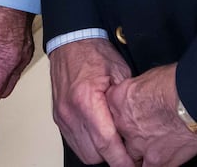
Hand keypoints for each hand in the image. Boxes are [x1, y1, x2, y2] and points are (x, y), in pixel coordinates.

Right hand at [49, 38, 133, 166]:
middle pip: (94, 154)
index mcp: (86, 100)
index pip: (106, 143)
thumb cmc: (93, 53)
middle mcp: (70, 113)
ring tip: (115, 142)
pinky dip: (88, 144)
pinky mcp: (59, 119)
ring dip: (99, 152)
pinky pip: (74, 143)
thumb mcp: (120, 71)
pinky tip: (100, 135)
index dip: (122, 160)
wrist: (70, 42)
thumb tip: (138, 124)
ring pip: (83, 152)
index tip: (134, 166)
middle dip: (112, 157)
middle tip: (129, 151)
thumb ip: (126, 101)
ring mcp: (62, 117)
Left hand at [106, 64, 196, 166]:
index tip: (129, 116)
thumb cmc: (177, 82)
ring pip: (130, 157)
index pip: (110, 112)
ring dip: (139, 154)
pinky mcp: (156, 160)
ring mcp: (138, 145)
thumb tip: (142, 94)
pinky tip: (162, 159)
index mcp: (118, 100)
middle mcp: (123, 124)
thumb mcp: (148, 77)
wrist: (194, 98)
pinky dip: (155, 164)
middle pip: (119, 136)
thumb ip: (138, 91)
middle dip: (129, 136)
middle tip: (143, 132)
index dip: (122, 116)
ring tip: (154, 148)